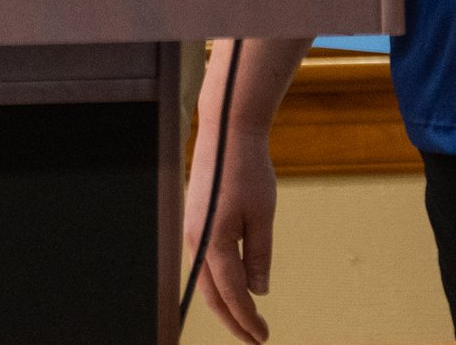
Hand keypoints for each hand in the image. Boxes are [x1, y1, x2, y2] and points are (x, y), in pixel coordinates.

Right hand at [184, 121, 278, 342]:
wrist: (226, 131)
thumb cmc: (248, 170)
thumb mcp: (263, 215)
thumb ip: (259, 256)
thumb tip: (258, 291)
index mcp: (213, 242)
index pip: (232, 295)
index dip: (247, 320)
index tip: (263, 338)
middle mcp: (195, 241)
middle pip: (212, 295)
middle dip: (234, 319)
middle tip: (255, 337)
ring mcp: (192, 230)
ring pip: (207, 279)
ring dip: (226, 301)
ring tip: (247, 317)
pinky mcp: (195, 220)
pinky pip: (205, 261)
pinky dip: (220, 280)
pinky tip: (235, 283)